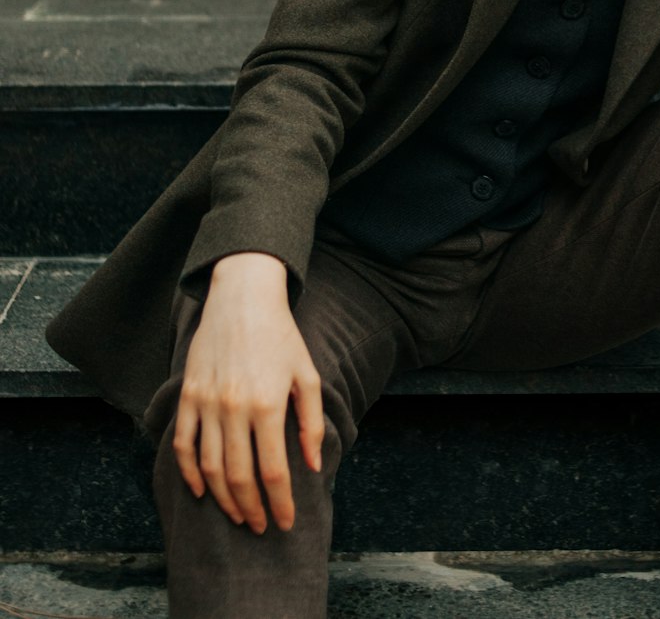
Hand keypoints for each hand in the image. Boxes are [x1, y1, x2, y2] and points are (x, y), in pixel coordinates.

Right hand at [172, 252, 324, 534]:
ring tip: (237, 514)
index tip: (285, 522)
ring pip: (209, 468)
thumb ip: (311, 422)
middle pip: (239, 477)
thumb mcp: (307, 374)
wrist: (242, 297)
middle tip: (260, 526)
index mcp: (268, 404)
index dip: (280, 502)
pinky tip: (202, 490)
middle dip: (252, 509)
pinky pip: (183, 445)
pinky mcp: (188, 395)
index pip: (273, 471)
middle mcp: (234, 408)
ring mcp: (207, 403)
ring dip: (223, 498)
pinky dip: (189, 473)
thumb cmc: (281, 336)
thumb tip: (312, 465)